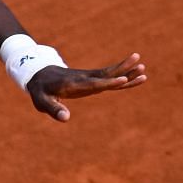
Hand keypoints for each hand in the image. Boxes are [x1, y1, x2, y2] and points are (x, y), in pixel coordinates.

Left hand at [26, 52, 147, 121]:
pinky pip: (109, 78)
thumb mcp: (42, 101)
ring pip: (110, 74)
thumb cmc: (40, 90)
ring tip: (143, 67)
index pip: (93, 83)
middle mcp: (84, 79)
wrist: (40, 74)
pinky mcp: (91, 80)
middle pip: (106, 74)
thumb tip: (66, 118)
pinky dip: (122, 77)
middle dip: (122, 70)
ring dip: (126, 71)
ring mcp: (89, 78)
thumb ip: (54, 109)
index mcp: (73, 84)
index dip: (108, 82)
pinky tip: (135, 76)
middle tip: (140, 64)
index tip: (122, 79)